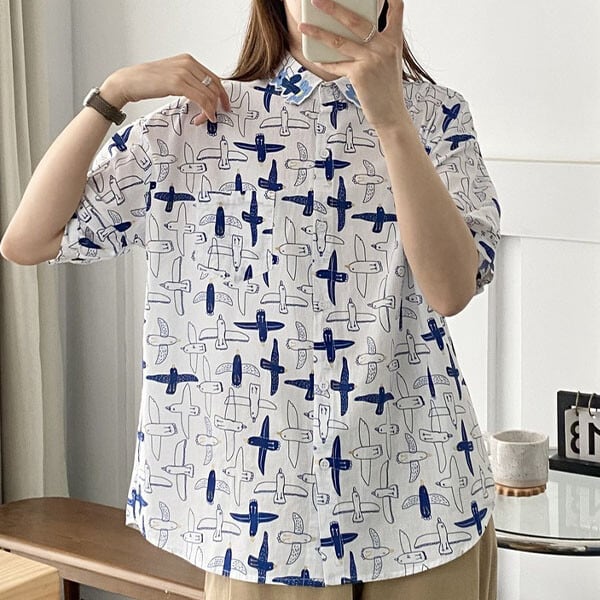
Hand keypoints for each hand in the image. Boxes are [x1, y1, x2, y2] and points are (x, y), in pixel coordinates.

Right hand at [100, 54, 230, 123]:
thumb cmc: (148, 82)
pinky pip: (201, 99)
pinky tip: (204, 117)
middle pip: (215, 85)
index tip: (224, 106)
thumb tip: (203, 95)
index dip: (222, 94)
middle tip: (216, 116)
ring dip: (210, 110)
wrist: (130, 81)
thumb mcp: (173, 77)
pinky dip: (206, 110)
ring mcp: (183, 72)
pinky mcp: (178, 83)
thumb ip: (189, 81)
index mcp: (188, 60)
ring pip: (209, 94)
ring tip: (204, 120)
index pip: (214, 77)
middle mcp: (188, 63)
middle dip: (218, 103)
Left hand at [299, 0, 408, 128]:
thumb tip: (352, 35)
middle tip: (316, 0)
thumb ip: (377, 45)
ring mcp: (372, 59)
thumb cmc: (387, 89)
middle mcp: (384, 46)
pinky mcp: (360, 74)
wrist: (391, 114)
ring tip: (303, 26)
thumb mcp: (389, 62)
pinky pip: (337, 65)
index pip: (396, 9)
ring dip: (318, 33)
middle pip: (356, 19)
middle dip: (333, 7)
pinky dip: (324, 63)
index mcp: (394, 40)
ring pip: (339, 41)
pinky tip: (314, 59)